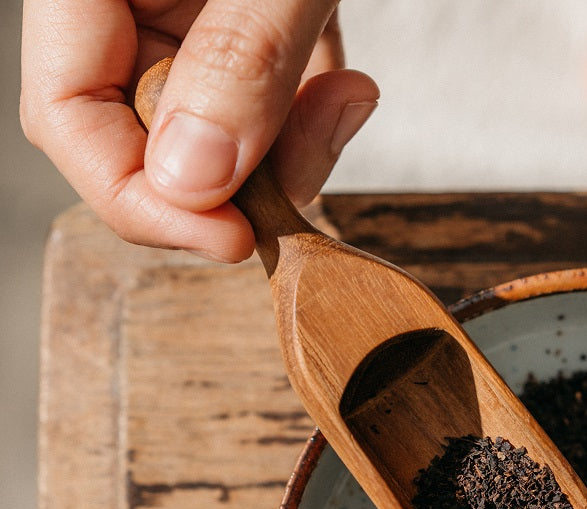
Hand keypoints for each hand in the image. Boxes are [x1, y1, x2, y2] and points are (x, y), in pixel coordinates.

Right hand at [20, 1, 378, 261]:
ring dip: (288, 154)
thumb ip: (236, 58)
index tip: (229, 238)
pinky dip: (307, 123)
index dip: (142, 201)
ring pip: (213, 147)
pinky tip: (345, 90)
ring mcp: (182, 28)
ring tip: (346, 99)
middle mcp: (123, 8)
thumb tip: (192, 180)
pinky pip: (258, 115)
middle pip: (147, 146)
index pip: (70, 120)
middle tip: (311, 159)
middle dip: (237, 181)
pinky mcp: (237, 41)